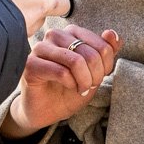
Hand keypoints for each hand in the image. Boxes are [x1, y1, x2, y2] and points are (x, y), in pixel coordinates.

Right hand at [0, 0, 70, 35]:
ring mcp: (21, 35)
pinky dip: (1, 22)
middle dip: (29, 0)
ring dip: (14, 11)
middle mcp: (36, 21)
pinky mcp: (6, 44)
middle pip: (41, 10)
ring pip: (23, 20)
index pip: (63, 0)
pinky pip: (8, 31)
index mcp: (43, 1)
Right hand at [1, 26, 122, 138]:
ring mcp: (40, 48)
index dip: (106, 66)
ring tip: (81, 89)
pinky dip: (71, 84)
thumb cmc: (69, 89)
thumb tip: (112, 34)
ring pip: (76, 61)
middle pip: (90, 54)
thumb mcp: (95, 72)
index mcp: (71, 33)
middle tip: (88, 87)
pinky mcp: (31, 65)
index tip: (98, 78)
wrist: (46, 111)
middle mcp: (55, 35)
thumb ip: (106, 51)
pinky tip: (68, 87)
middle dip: (95, 76)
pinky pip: (61, 72)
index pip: (103, 45)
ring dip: (84, 81)